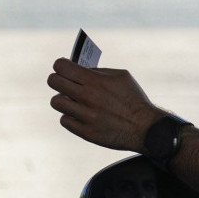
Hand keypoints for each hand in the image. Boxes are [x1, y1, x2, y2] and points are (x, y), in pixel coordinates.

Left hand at [47, 58, 163, 151]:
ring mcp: (85, 116)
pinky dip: (70, 116)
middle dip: (57, 79)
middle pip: (53, 82)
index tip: (63, 67)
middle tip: (64, 82)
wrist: (144, 128)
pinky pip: (65, 120)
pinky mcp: (85, 132)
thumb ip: (98, 71)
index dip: (60, 65)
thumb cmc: (133, 99)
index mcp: (95, 81)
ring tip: (72, 99)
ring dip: (63, 99)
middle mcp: (87, 97)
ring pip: (56, 102)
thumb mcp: (121, 76)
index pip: (61, 67)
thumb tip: (79, 70)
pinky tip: (80, 114)